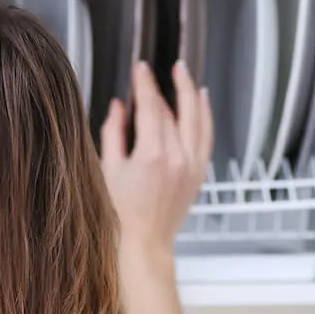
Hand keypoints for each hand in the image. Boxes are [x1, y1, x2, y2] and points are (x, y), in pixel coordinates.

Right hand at [100, 60, 212, 264]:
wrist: (143, 244)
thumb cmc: (120, 216)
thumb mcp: (108, 170)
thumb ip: (113, 133)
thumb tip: (119, 107)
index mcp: (152, 155)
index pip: (151, 107)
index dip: (145, 84)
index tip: (140, 70)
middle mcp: (177, 158)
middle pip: (174, 111)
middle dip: (166, 87)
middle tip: (160, 69)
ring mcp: (192, 166)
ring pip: (197, 119)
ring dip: (191, 94)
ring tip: (185, 75)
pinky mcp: (198, 174)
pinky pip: (207, 137)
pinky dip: (206, 116)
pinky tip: (202, 102)